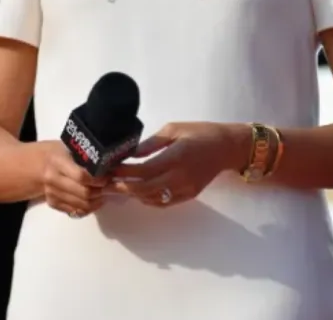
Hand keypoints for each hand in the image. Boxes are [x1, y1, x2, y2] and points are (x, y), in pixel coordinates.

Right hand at [35, 141, 109, 217]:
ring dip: (97, 201)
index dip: (98, 179)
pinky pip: (75, 211)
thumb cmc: (59, 152)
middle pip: (83, 192)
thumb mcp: (71, 147)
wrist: (37, 164)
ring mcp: (52, 193)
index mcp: (58, 161)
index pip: (81, 176)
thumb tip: (113, 163)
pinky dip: (88, 208)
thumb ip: (87, 156)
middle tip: (110, 186)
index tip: (108, 177)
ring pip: (81, 204)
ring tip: (104, 193)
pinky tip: (95, 200)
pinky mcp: (52, 203)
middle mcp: (52, 178)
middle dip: (100, 191)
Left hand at [109, 122, 247, 206]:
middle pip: (145, 189)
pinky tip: (137, 192)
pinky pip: (163, 202)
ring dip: (133, 194)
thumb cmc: (200, 133)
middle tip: (106, 182)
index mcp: (176, 157)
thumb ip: (151, 144)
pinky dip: (147, 199)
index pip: (144, 170)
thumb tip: (130, 153)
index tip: (109, 169)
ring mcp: (185, 189)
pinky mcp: (188, 195)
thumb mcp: (173, 130)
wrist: (227, 147)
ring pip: (152, 198)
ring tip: (116, 187)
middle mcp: (180, 177)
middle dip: (123, 187)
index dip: (124, 172)